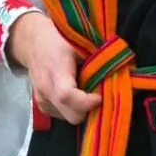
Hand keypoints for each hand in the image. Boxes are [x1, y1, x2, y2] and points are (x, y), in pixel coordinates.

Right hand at [8, 10, 99, 125]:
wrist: (32, 40)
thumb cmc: (59, 37)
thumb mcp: (81, 41)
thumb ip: (99, 59)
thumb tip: (123, 74)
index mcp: (55, 70)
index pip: (67, 96)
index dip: (87, 102)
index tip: (100, 96)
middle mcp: (45, 89)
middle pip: (71, 115)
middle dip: (88, 110)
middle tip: (97, 95)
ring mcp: (41, 99)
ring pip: (68, 118)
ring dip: (80, 110)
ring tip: (85, 91)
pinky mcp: (41, 105)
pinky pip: (61, 115)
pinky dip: (71, 109)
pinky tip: (75, 93)